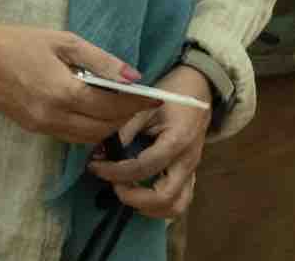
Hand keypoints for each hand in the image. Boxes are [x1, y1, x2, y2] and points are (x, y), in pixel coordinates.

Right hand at [0, 22, 148, 144]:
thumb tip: (134, 77)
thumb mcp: (66, 42)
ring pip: (85, 138)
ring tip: (120, 107)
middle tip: (139, 102)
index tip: (155, 98)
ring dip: (106, 127)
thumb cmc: (22, 41)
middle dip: (125, 118)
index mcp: (63, 92)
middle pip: (101, 129)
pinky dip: (87, 129)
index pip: (110, 108)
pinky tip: (93, 111)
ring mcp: (40, 126)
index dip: (136, 105)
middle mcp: (52, 116)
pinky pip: (68, 136)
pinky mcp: (32, 129)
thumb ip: (102, 61)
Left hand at [88, 65, 215, 220]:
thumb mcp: (145, 105)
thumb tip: (101, 152)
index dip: (115, 172)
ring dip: (148, 207)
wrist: (199, 88)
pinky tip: (141, 192)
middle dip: (133, 198)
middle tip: (113, 184)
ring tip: (127, 191)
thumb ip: (125, 129)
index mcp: (177, 141)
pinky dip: (158, 205)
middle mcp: (188, 161)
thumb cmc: (171, 93)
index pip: (143, 168)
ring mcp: (192, 171)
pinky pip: (179, 201)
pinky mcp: (191, 174)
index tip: (95, 166)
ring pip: (176, 207)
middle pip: (163, 198)